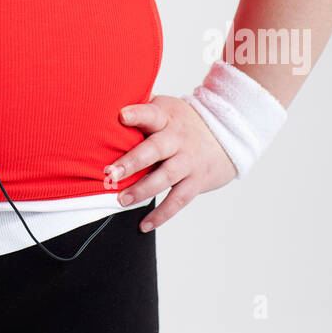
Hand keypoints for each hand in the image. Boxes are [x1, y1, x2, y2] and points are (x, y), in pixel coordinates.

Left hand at [105, 94, 238, 231]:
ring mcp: (189, 160)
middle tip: (111, 173)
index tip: (120, 116)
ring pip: (165, 177)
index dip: (137, 113)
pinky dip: (161, 214)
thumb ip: (141, 111)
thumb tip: (104, 108)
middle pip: (155, 149)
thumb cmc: (182, 122)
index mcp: (166, 117)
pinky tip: (144, 224)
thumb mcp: (165, 109)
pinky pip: (178, 200)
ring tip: (121, 200)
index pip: (151, 113)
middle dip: (132, 161)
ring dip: (142, 190)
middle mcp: (178, 138)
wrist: (227, 135)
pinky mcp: (197, 181)